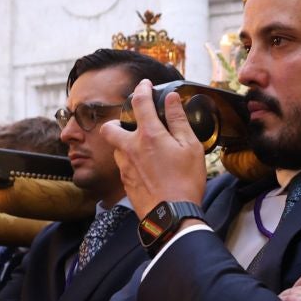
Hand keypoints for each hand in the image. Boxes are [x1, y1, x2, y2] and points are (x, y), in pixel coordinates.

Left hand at [103, 79, 206, 223]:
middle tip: (132, 124)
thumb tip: (172, 99)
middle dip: (117, 121)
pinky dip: (132, 162)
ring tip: (143, 149)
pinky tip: (147, 169)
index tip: (145, 84)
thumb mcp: (191, 147)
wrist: (171, 216)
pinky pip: (123, 166)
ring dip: (125, 144)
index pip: (140, 102)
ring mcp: (125, 167)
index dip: (142, 89)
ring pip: (116, 148)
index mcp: (149, 135)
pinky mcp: (125, 183)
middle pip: (110, 127)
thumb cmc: (185, 181)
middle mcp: (130, 148)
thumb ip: (179, 120)